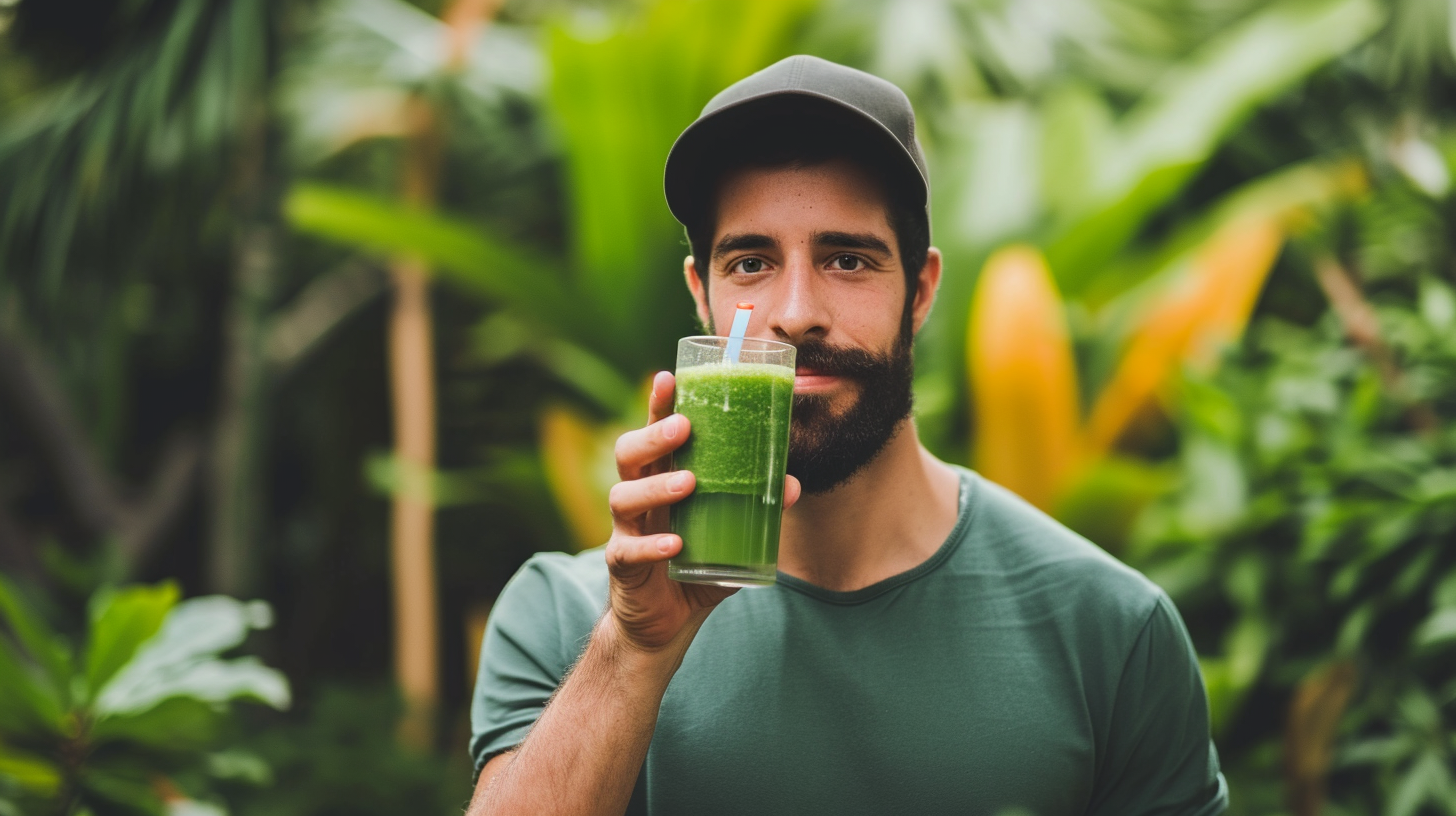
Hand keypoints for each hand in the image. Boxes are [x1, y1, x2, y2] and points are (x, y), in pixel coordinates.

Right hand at [604, 371, 800, 652]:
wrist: (665, 625)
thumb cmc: (695, 564)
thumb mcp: (730, 533)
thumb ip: (757, 508)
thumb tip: (789, 483)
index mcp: (660, 479)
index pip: (653, 433)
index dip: (657, 404)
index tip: (669, 377)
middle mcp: (637, 497)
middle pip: (629, 454)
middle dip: (653, 435)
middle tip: (684, 427)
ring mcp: (625, 530)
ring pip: (624, 496)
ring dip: (656, 486)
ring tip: (688, 484)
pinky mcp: (622, 565)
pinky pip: (628, 550)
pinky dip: (651, 546)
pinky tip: (674, 544)